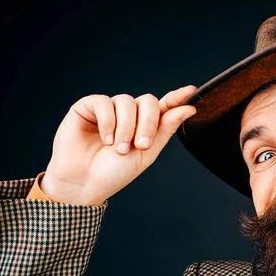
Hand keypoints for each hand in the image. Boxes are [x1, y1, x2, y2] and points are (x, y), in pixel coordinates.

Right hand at [40, 85, 196, 205]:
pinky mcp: (88, 107)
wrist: (84, 183)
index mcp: (144, 125)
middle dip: (148, 123)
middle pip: (148, 102)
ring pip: (127, 102)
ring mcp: (109, 109)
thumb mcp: (146, 153)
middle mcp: (128, 114)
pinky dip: (108, 121)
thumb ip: (165, 129)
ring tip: (117, 149)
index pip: (163, 106)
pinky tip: (105, 139)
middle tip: (141, 146)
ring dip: (126, 128)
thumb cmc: (114, 172)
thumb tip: (188, 108)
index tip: (191, 92)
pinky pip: (104, 103)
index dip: (177, 98)